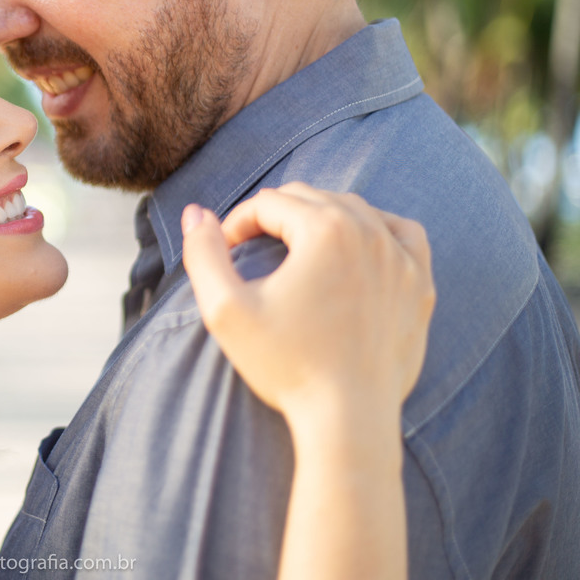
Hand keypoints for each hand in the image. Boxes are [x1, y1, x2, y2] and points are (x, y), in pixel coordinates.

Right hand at [180, 183, 434, 428]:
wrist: (348, 419)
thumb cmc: (285, 365)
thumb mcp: (225, 309)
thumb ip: (203, 253)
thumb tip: (195, 212)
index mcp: (324, 229)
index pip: (268, 203)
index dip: (236, 224)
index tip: (225, 255)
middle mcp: (369, 231)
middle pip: (310, 198)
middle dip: (274, 218)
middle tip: (251, 252)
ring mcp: (402, 257)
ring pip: (354, 210)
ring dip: (319, 220)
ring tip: (294, 250)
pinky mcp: (421, 284)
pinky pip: (402, 233)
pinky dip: (376, 230)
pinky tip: (356, 248)